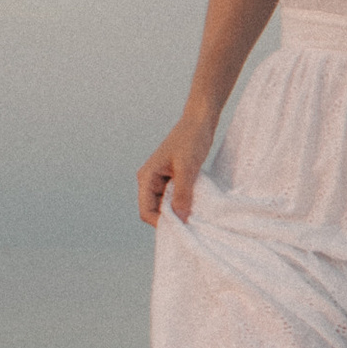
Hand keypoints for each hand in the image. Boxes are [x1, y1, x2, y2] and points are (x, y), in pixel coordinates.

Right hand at [138, 110, 215, 225]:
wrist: (200, 120)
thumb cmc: (191, 139)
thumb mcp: (188, 168)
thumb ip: (182, 193)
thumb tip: (180, 217)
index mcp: (147, 177)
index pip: (146, 210)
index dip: (161, 222)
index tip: (181, 227)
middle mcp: (150, 180)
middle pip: (155, 210)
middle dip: (171, 218)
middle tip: (191, 223)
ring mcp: (161, 179)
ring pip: (166, 205)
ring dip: (179, 210)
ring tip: (195, 214)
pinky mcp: (172, 178)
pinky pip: (175, 197)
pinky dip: (184, 202)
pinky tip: (197, 204)